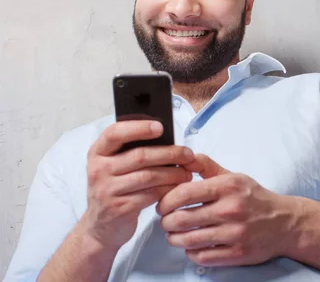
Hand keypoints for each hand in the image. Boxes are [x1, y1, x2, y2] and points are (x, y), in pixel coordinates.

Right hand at [80, 120, 195, 249]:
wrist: (101, 226)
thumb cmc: (116, 188)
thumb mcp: (115, 166)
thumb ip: (131, 151)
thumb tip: (167, 137)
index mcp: (97, 152)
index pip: (115, 133)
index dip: (139, 128)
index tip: (160, 126)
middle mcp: (98, 169)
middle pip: (140, 156)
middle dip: (169, 154)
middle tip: (188, 155)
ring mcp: (106, 190)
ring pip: (148, 176)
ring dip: (173, 174)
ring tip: (187, 173)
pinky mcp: (119, 208)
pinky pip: (150, 195)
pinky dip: (167, 190)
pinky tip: (177, 188)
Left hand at [157, 154, 296, 265]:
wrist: (285, 223)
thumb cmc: (255, 198)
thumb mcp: (234, 176)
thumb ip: (208, 167)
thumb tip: (186, 156)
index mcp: (228, 187)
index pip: (184, 193)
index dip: (166, 200)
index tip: (162, 205)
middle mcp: (230, 209)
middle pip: (181, 219)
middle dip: (166, 222)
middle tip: (166, 221)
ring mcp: (234, 233)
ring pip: (188, 240)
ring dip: (174, 238)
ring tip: (174, 234)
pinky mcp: (237, 253)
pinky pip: (202, 256)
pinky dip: (190, 252)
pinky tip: (191, 246)